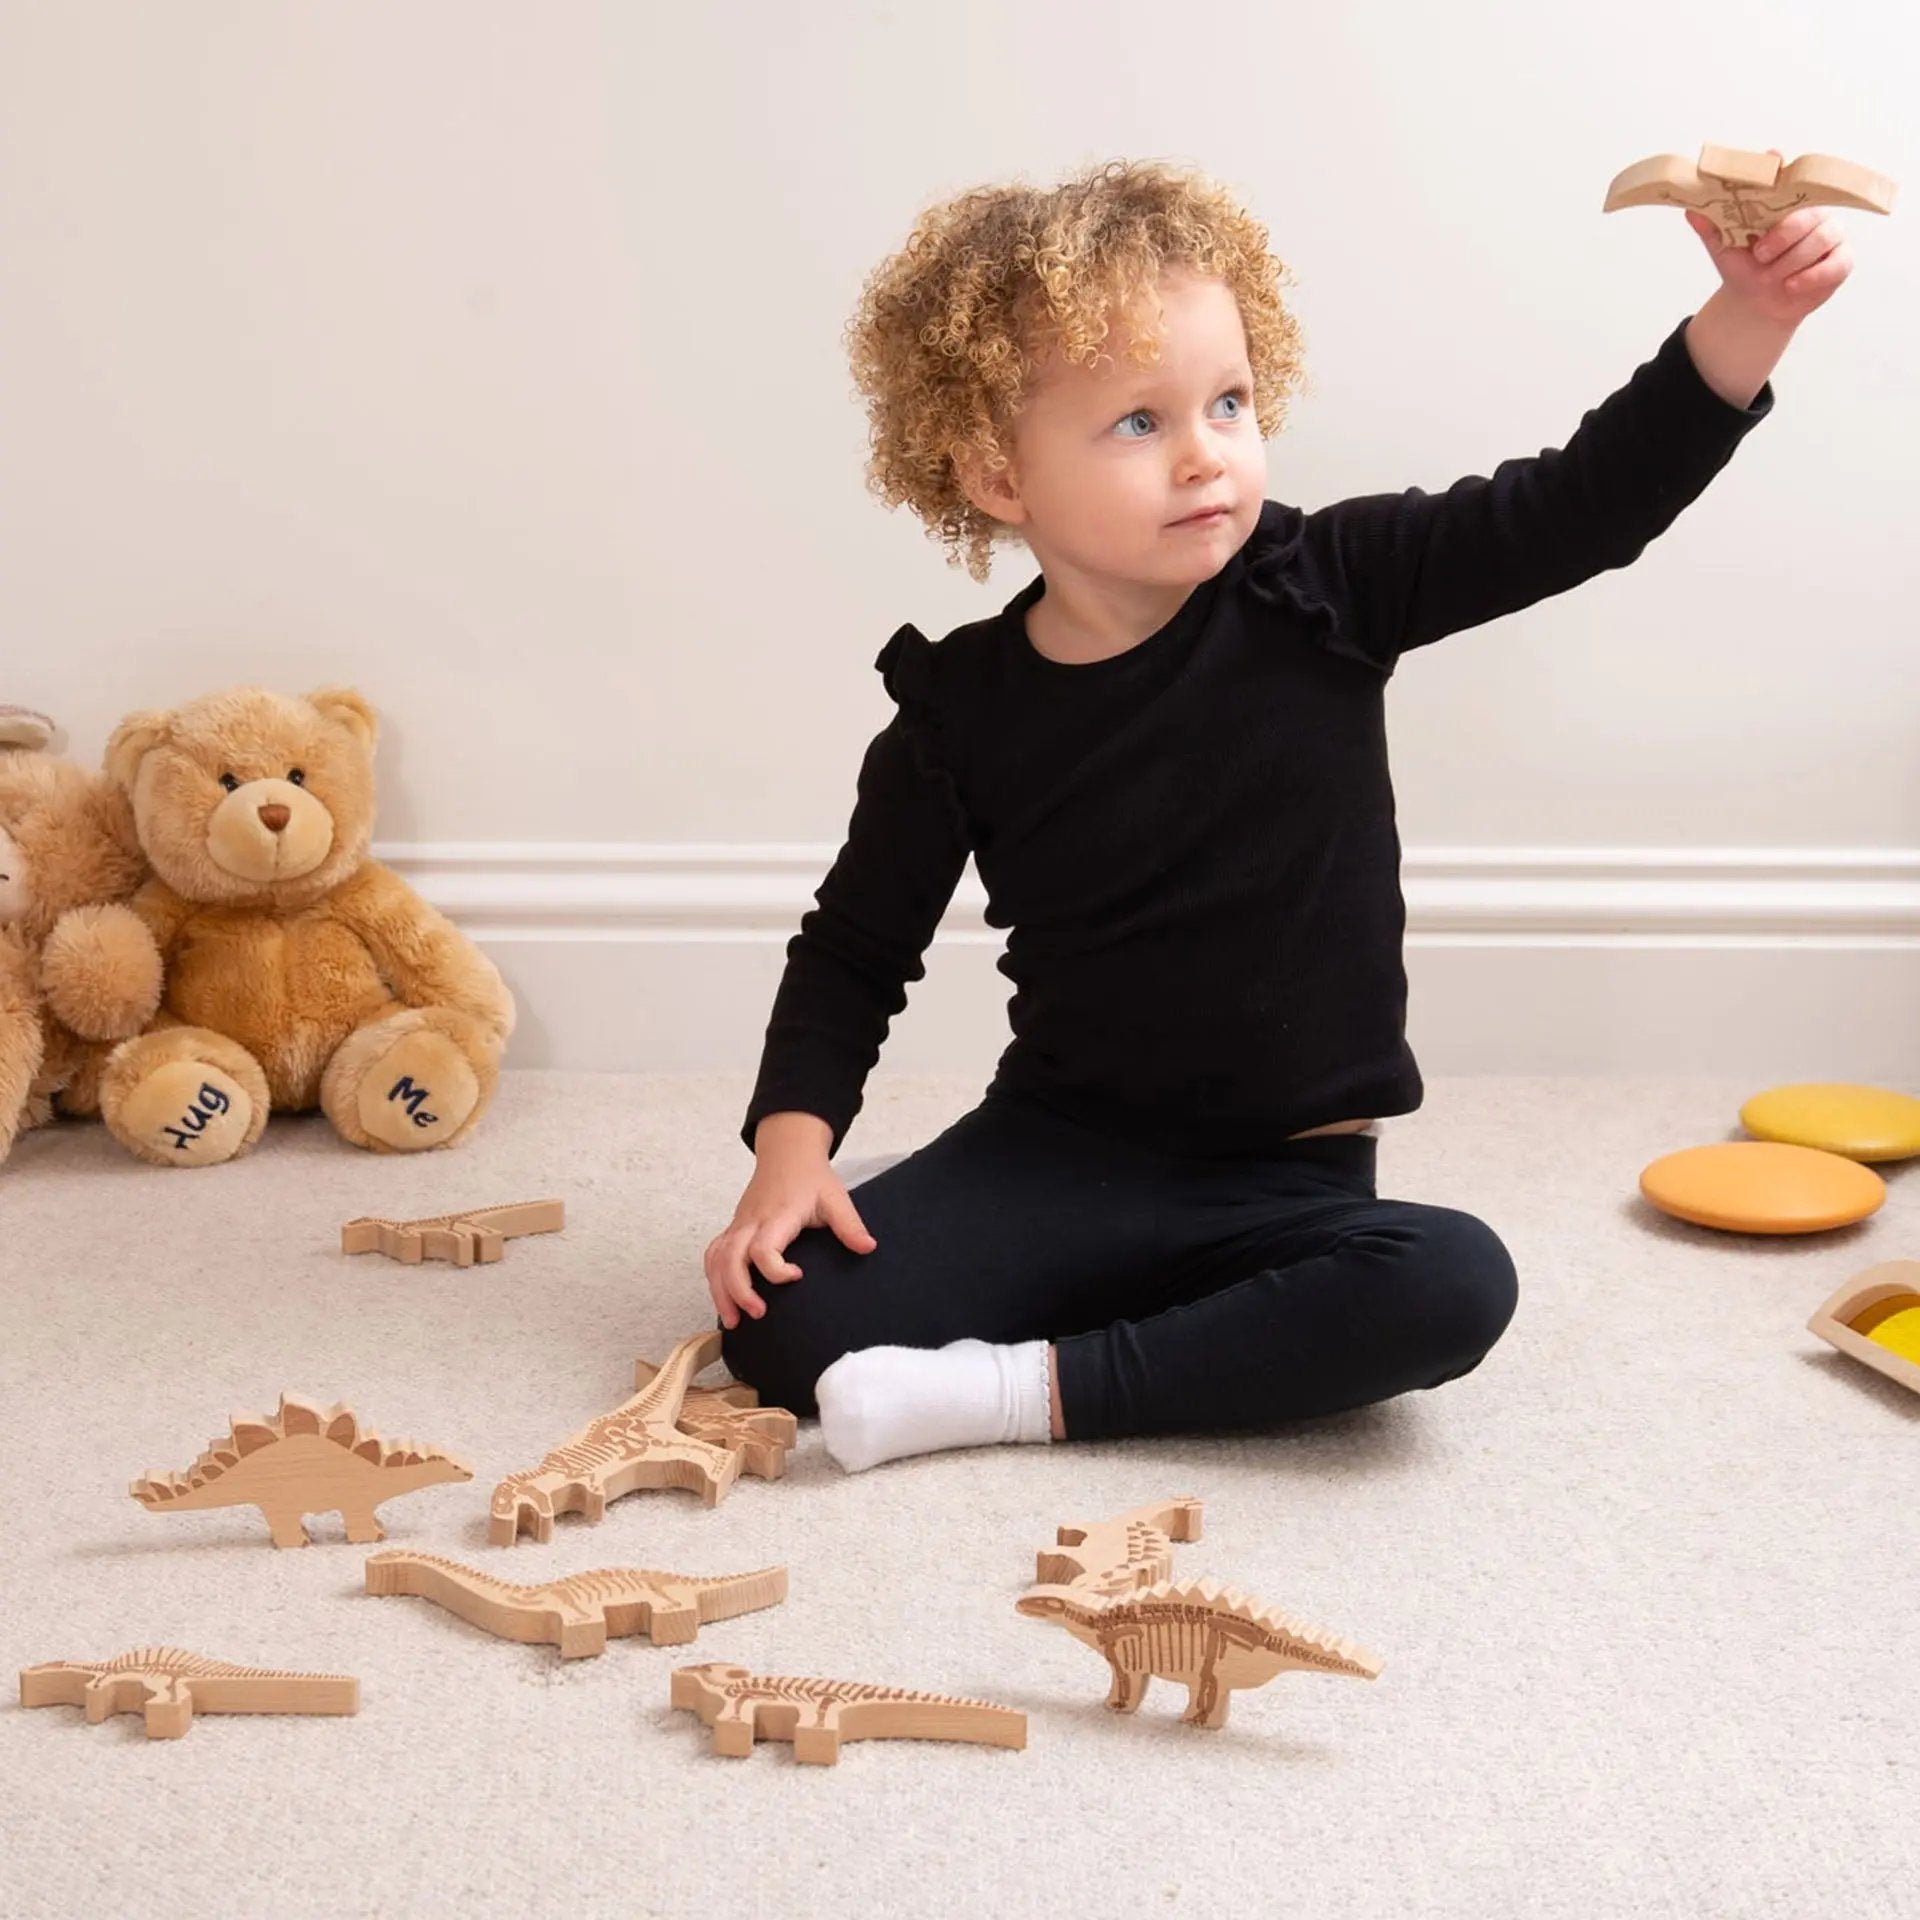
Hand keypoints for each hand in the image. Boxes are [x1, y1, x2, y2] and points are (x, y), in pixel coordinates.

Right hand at [703, 1159, 876, 1330]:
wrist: (787, 1153)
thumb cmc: (810, 1177)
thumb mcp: (836, 1198)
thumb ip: (850, 1225)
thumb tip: (868, 1248)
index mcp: (777, 1215)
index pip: (762, 1247)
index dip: (775, 1269)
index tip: (798, 1276)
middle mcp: (751, 1221)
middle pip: (729, 1258)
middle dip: (738, 1291)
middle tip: (757, 1314)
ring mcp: (739, 1225)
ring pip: (715, 1259)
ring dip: (720, 1291)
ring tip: (733, 1321)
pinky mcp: (734, 1228)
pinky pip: (713, 1254)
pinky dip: (714, 1278)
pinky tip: (724, 1299)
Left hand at [1685, 155, 1852, 326]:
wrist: (1756, 305)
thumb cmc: (1746, 269)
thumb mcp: (1724, 249)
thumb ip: (1711, 228)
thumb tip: (1690, 211)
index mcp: (1785, 204)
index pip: (1790, 178)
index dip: (1783, 168)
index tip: (1772, 157)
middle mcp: (1812, 212)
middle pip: (1809, 213)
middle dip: (1782, 236)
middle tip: (1760, 255)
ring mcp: (1830, 234)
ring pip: (1821, 238)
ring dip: (1791, 262)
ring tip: (1772, 277)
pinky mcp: (1842, 259)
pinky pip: (1836, 263)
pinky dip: (1811, 277)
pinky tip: (1792, 285)